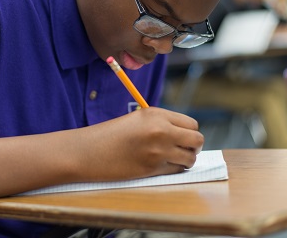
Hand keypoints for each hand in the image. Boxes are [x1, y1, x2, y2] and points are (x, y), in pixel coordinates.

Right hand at [74, 107, 203, 181]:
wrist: (89, 151)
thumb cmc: (112, 134)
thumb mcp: (138, 119)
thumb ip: (162, 123)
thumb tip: (186, 135)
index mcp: (157, 114)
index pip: (192, 124)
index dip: (189, 132)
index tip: (183, 137)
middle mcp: (161, 131)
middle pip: (197, 140)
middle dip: (194, 146)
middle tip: (185, 149)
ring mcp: (158, 151)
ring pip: (190, 158)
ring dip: (185, 160)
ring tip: (173, 158)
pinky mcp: (152, 169)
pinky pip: (176, 170)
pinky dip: (173, 169)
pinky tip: (161, 165)